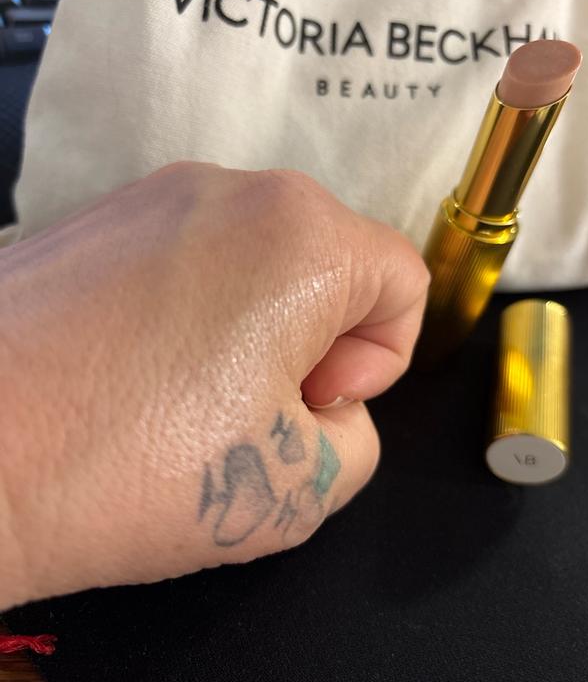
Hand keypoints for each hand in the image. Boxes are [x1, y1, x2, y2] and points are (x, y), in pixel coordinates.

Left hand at [0, 163, 427, 608]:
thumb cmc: (133, 471)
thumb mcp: (302, 493)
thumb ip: (357, 439)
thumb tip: (325, 404)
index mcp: (300, 235)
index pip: (402, 281)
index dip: (381, 361)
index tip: (312, 407)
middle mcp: (229, 187)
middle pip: (328, 265)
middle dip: (318, 342)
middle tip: (254, 414)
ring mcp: (150, 194)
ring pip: (256, 260)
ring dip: (253, 329)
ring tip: (186, 402)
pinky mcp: (91, 218)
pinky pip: (186, 258)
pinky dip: (190, 312)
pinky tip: (133, 375)